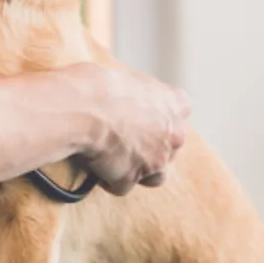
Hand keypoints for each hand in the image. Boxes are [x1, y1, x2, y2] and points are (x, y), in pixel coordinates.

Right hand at [72, 66, 190, 195]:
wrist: (82, 109)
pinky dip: (111, 180)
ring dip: (140, 171)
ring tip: (117, 162)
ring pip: (155, 175)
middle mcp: (172, 134)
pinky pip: (122, 185)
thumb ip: (135, 92)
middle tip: (126, 138)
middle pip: (171, 146)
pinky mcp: (130, 179)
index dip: (162, 113)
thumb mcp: (124, 76)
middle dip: (152, 145)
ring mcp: (154, 161)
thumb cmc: (97, 86)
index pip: (181, 108)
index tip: (146, 112)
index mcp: (173, 102)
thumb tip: (124, 97)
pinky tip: (97, 170)